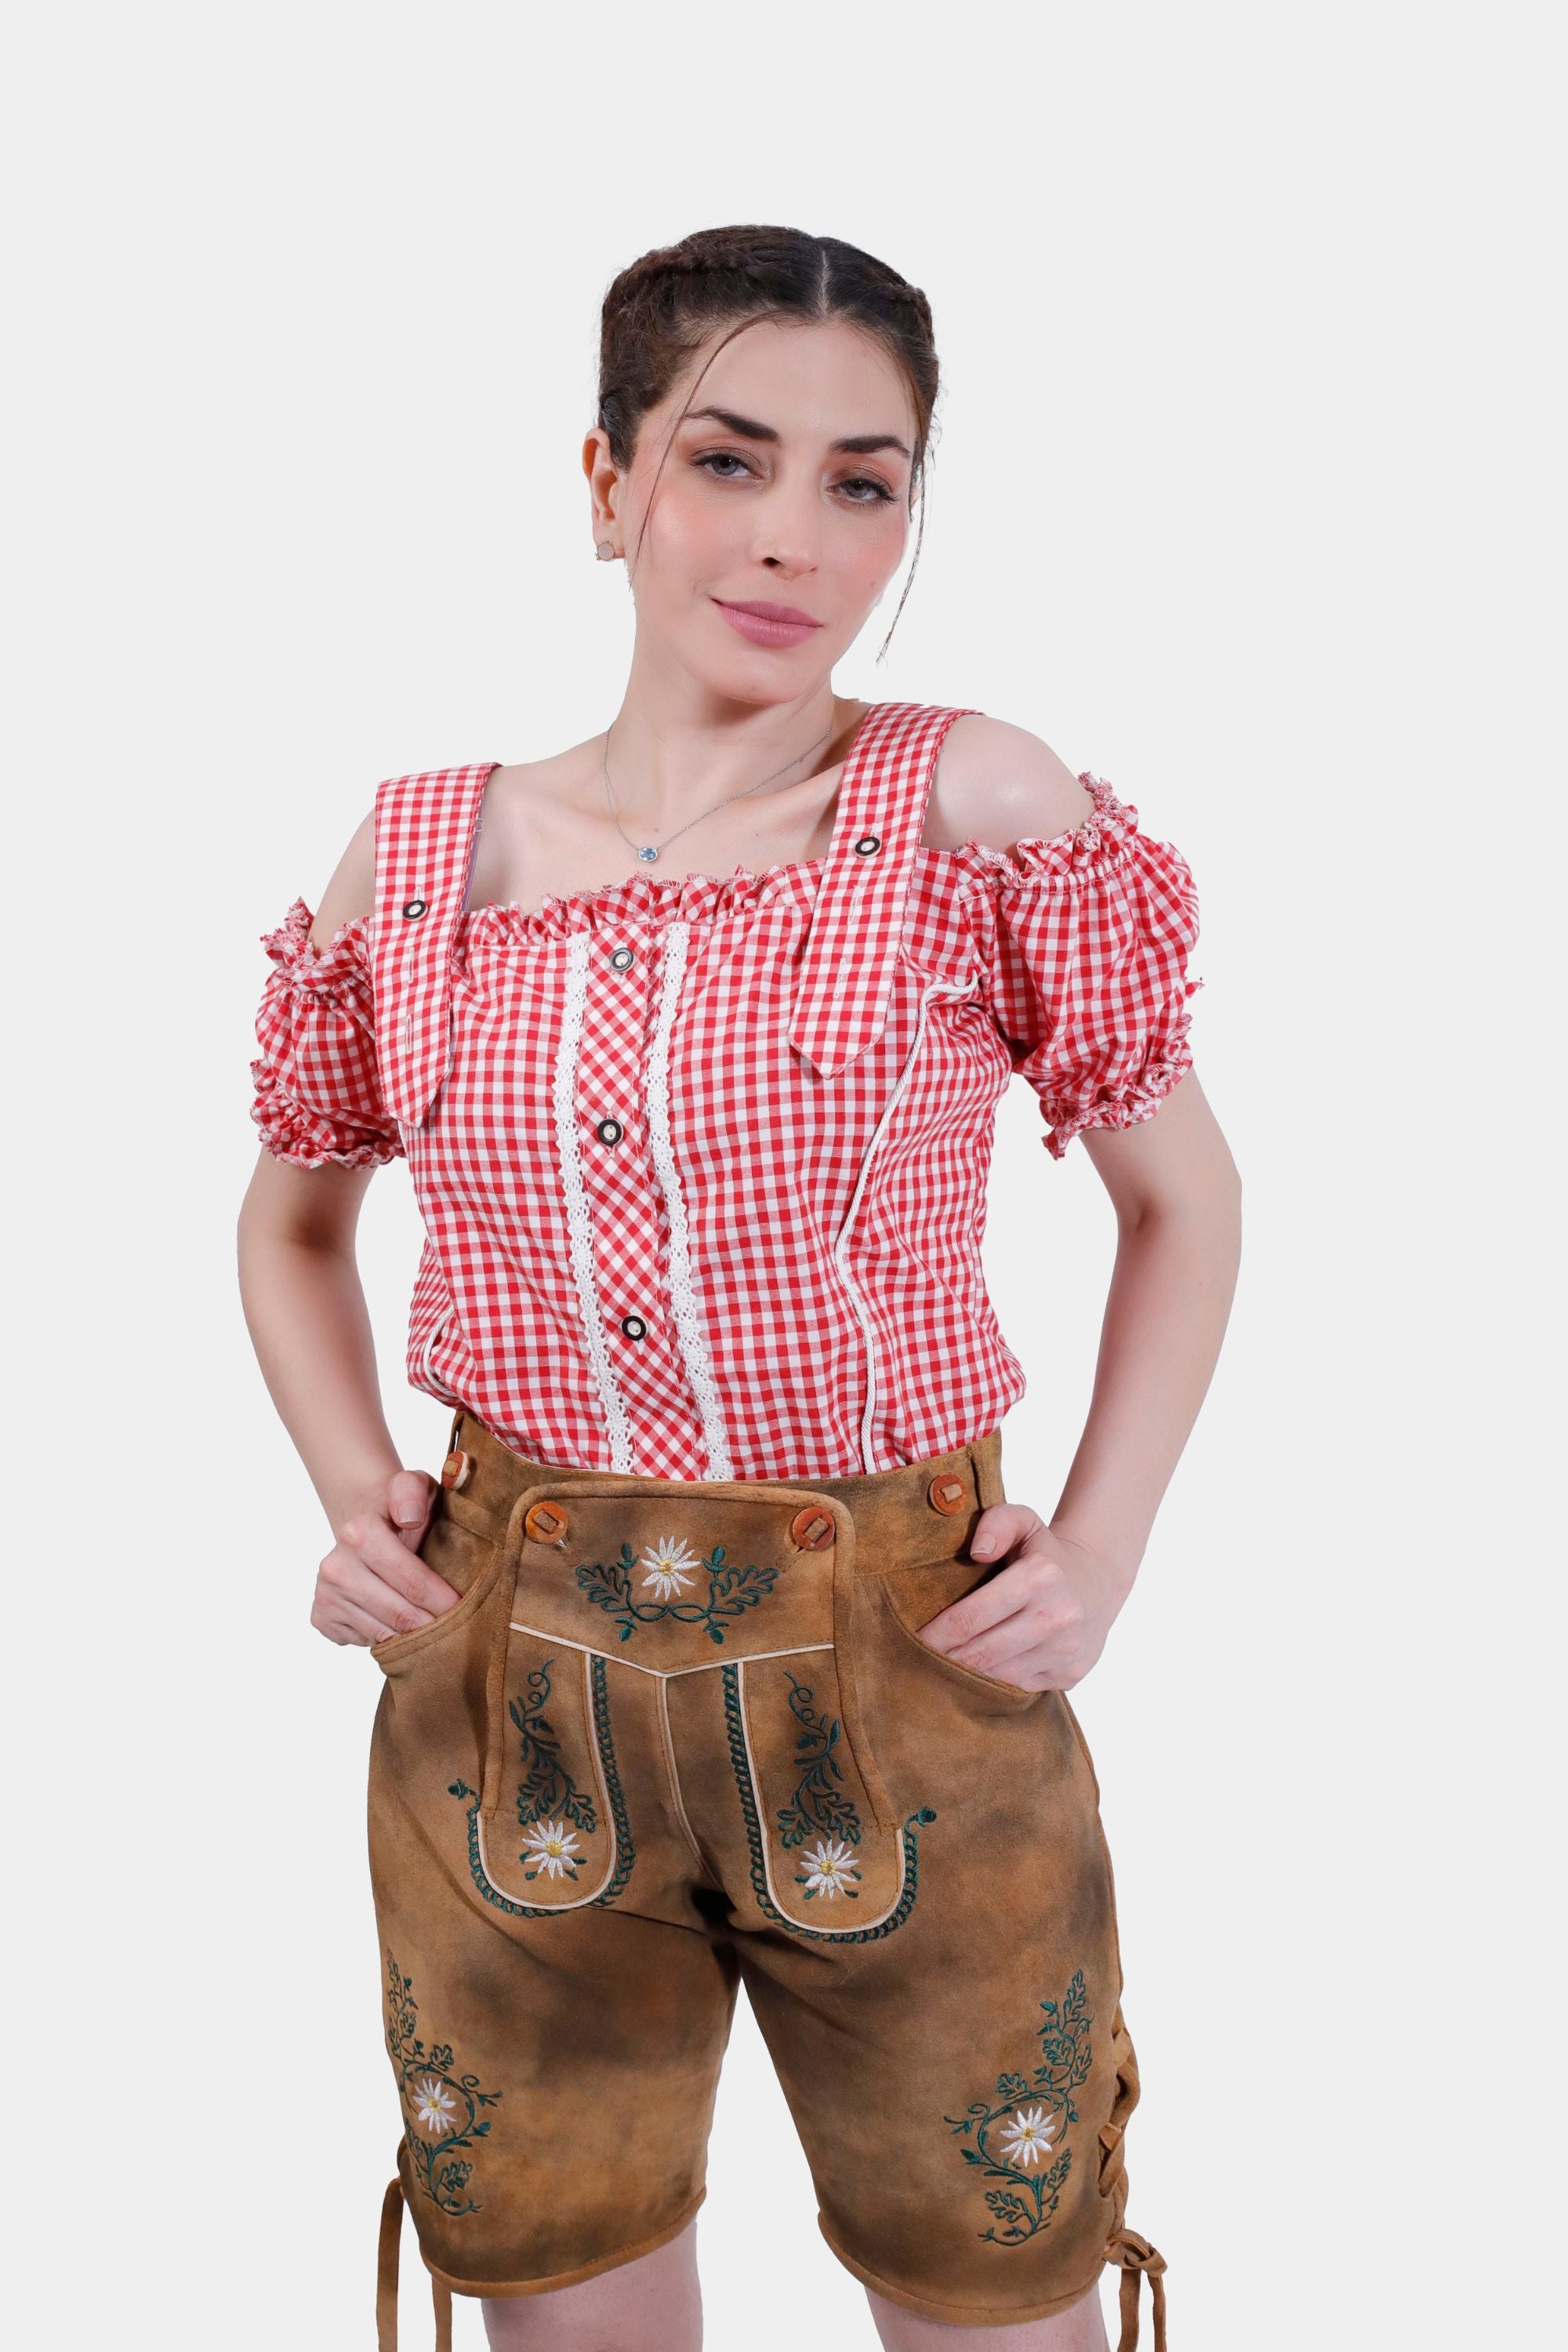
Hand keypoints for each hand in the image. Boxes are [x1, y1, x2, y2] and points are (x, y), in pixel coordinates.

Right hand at [311, 1467, 460, 1646]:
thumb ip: (414, 1492)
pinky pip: (365, 1642)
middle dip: (435, 1628)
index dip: (446, 1602)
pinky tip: (398, 1622)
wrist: (365, 1519)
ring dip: (413, 1639)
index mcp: (359, 1534)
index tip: (469, 1610)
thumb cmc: (403, 1508)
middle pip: (400, 1615)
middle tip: (460, 1631)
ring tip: (435, 1631)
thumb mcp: (416, 1487)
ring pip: (383, 1636)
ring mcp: (326, 1595)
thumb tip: (410, 1518)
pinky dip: (388, 1640)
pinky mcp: (321, 1617)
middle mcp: (335, 1567)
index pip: (414, 1583)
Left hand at [915, 1504, 1133, 1692]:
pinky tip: (977, 1675)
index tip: (912, 1640)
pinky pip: (1019, 1687)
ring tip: (940, 1672)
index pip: (971, 1617)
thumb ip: (996, 1522)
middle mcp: (1058, 1615)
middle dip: (944, 1660)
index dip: (935, 1634)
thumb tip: (976, 1552)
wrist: (1098, 1582)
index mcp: (1040, 1576)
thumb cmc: (1045, 1553)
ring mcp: (1067, 1649)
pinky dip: (995, 1683)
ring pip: (999, 1676)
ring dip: (966, 1677)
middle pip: (982, 1652)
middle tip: (916, 1663)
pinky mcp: (1071, 1673)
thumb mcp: (1023, 1521)